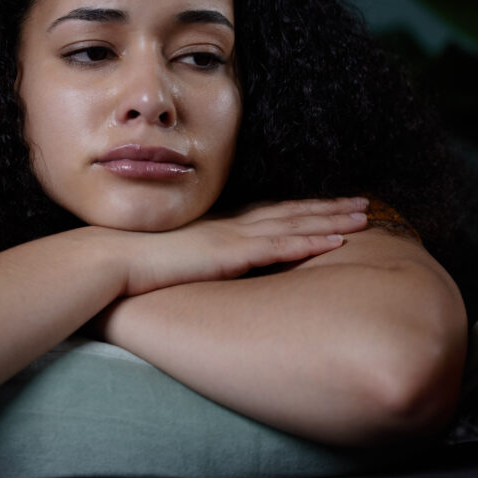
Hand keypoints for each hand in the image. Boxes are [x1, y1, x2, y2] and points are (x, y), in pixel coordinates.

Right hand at [115, 196, 370, 295]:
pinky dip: (309, 243)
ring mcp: (231, 238)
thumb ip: (196, 263)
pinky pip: (278, 248)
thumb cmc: (133, 262)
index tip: (330, 207)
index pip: (270, 215)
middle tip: (365, 204)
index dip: (304, 210)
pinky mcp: (228, 255)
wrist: (112, 258)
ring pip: (293, 226)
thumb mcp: (173, 260)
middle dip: (330, 209)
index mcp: (218, 227)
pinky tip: (335, 242)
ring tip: (364, 219)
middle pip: (291, 214)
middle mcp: (231, 226)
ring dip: (330, 222)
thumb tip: (206, 273)